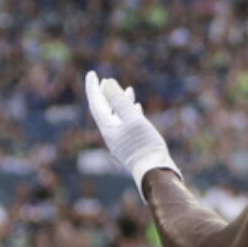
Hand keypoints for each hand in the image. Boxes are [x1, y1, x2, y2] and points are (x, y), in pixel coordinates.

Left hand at [85, 70, 180, 198]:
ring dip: (120, 103)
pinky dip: (131, 114)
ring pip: (118, 117)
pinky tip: (138, 108)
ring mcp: (122, 141)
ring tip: (127, 89)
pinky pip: (128, 125)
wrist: (156, 174)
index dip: (92, 88)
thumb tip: (107, 82)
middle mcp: (112, 135)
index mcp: (108, 129)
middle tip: (102, 80)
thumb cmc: (145, 147)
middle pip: (104, 110)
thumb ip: (120, 101)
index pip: (96, 104)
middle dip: (104, 95)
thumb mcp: (133, 120)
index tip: (91, 73)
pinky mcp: (132, 146)